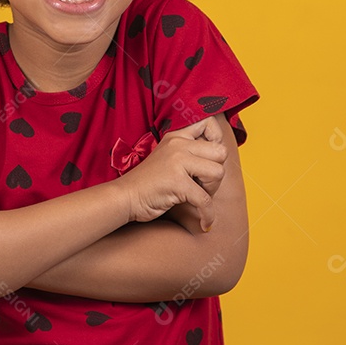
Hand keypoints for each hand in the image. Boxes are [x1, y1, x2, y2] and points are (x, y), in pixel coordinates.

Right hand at [116, 116, 227, 230]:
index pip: (209, 123)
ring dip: (212, 190)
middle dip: (217, 172)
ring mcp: (177, 162)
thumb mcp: (168, 157)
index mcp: (176, 136)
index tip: (211, 159)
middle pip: (220, 152)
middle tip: (203, 185)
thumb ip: (188, 153)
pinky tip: (204, 221)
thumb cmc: (148, 183)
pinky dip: (208, 214)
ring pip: (218, 173)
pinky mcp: (177, 183)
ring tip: (197, 197)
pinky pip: (205, 200)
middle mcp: (178, 144)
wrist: (125, 197)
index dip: (218, 140)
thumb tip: (219, 159)